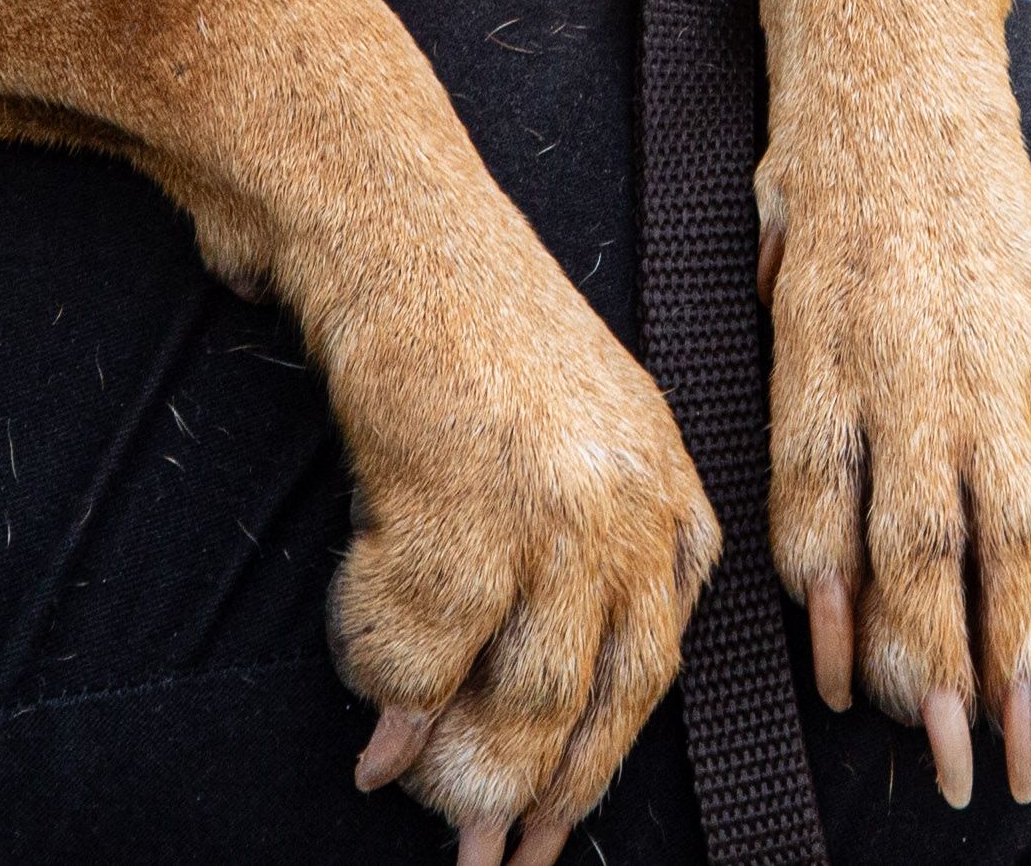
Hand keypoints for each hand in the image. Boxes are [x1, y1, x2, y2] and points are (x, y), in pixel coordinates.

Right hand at [329, 267, 716, 865]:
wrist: (396, 226)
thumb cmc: (471, 330)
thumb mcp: (576, 436)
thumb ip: (575, 563)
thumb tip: (501, 709)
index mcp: (670, 495)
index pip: (655, 668)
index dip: (596, 764)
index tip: (547, 829)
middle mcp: (632, 509)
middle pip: (603, 701)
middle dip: (537, 797)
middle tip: (481, 858)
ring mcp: (556, 510)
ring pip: (525, 697)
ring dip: (455, 764)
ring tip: (401, 782)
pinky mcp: (470, 503)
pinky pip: (423, 648)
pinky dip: (381, 675)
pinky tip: (359, 675)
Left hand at [757, 91, 1030, 810]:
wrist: (899, 67)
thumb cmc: (818, 194)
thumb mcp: (769, 299)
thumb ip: (799, 427)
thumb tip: (820, 574)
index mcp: (814, 369)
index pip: (822, 527)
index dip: (841, 625)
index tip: (863, 707)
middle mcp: (902, 374)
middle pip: (920, 551)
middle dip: (943, 673)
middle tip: (966, 774)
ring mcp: (991, 358)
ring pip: (1011, 523)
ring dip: (1026, 637)